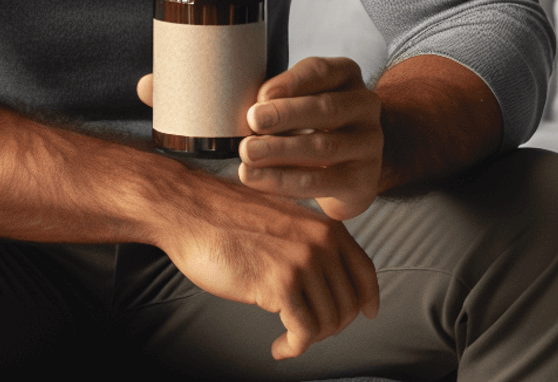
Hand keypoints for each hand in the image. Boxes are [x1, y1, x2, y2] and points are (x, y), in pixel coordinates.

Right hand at [135, 70, 379, 356]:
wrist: (190, 209)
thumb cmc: (226, 215)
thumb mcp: (281, 217)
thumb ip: (308, 239)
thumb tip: (326, 274)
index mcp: (324, 225)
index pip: (364, 270)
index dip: (366, 298)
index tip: (365, 313)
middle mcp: (321, 242)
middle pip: (348, 304)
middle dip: (330, 326)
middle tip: (305, 331)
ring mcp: (303, 262)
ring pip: (328, 322)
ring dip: (308, 339)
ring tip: (287, 337)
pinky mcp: (281, 284)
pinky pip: (304, 333)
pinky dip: (294, 348)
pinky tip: (279, 347)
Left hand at [239, 57, 383, 220]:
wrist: (347, 168)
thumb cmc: (312, 124)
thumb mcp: (299, 100)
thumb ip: (277, 99)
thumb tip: (248, 111)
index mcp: (347, 75)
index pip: (321, 71)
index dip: (291, 82)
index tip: (262, 94)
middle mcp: (365, 106)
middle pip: (326, 108)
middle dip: (285, 115)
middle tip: (252, 121)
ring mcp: (369, 145)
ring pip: (323, 148)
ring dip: (279, 150)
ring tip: (247, 152)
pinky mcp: (363, 182)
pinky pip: (319, 182)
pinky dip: (282, 180)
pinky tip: (255, 177)